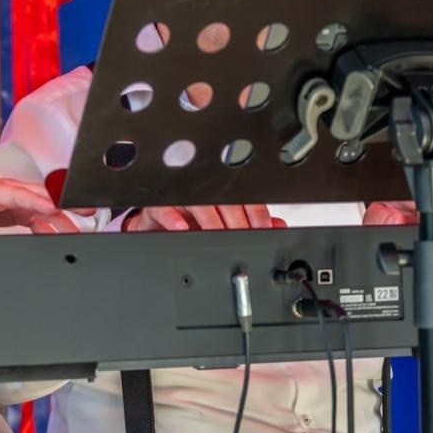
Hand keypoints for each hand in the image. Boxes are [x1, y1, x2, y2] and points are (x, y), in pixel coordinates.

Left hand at [0, 172, 78, 235]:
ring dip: (63, 217)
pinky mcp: (19, 208)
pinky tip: (61, 236)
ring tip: (79, 233)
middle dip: (64, 203)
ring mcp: (16, 199)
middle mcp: (9, 192)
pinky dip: (52, 225)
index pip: (19, 195)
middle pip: (41, 195)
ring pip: (45, 205)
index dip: (38, 201)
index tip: (55, 208)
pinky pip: (40, 216)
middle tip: (86, 210)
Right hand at [124, 204, 281, 231]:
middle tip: (243, 239)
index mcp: (221, 194)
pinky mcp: (159, 205)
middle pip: (225, 202)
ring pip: (199, 204)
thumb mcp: (223, 223)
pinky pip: (165, 209)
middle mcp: (203, 193)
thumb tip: (278, 226)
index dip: (257, 216)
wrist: (154, 221)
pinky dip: (173, 218)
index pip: (245, 200)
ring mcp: (181, 198)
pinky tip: (181, 227)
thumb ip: (250, 222)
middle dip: (237, 223)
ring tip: (218, 235)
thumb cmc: (191, 219)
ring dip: (211, 221)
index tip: (263, 231)